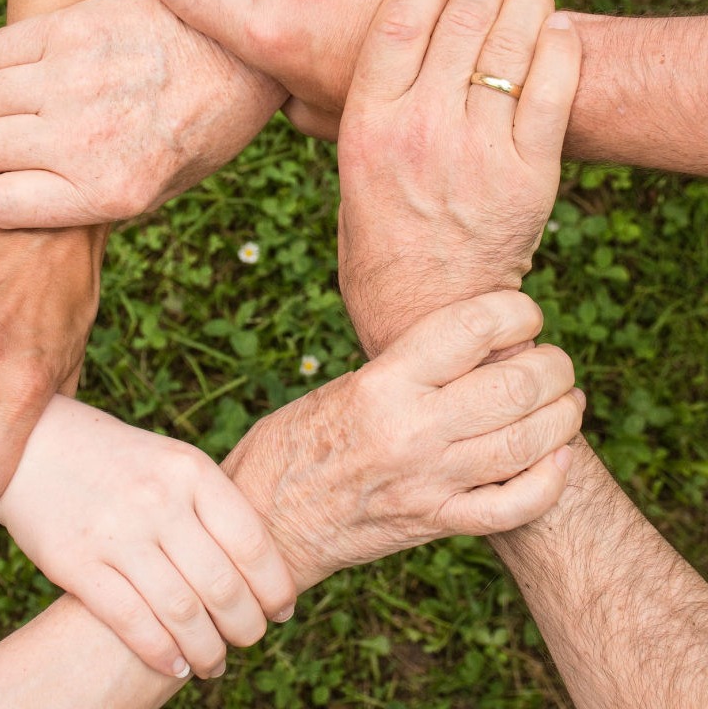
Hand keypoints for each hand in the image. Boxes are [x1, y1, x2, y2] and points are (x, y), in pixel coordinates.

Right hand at [0, 0, 286, 228]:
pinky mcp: (73, 28)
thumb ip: (87, 201)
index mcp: (108, 192)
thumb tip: (16, 200)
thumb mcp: (158, 191)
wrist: (241, 59)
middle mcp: (85, 140)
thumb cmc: (200, 131)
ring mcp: (75, 80)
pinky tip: (32, 69)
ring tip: (28, 105)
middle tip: (12, 144)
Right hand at [0, 398, 295, 680]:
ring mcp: (117, 532)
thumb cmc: (119, 459)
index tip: (282, 609)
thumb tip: (260, 567)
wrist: (37, 444)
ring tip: (215, 663)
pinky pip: (131, 621)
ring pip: (181, 612)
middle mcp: (159, 500)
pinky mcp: (77, 563)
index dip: (274, 585)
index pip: (251, 541)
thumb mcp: (172, 461)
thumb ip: (211, 504)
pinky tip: (176, 665)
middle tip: (251, 639)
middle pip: (222, 584)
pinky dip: (161, 653)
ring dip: (208, 650)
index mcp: (190, 470)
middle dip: (246, 625)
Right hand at [223, 291, 582, 590]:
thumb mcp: (343, 386)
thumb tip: (474, 349)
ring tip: (567, 401)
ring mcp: (428, 481)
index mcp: (382, 383)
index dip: (516, 311)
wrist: (266, 521)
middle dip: (553, 366)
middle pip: (516, 385)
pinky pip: (514, 506)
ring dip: (563, 416)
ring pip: (528, 443)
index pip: (472, 328)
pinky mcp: (435, 523)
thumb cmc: (294, 442)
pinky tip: (558, 457)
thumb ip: (407, 370)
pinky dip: (550, 480)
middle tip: (554, 361)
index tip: (524, 313)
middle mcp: (411, 430)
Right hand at [337, 0, 580, 356]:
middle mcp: (421, 130)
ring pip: (513, 40)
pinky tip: (554, 31)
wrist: (426, 311)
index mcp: (367, 127)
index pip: (399, 18)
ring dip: (524, 2)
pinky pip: (555, 84)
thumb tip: (317, 79)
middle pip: (462, 16)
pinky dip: (560, 44)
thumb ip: (343, 122)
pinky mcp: (529, 174)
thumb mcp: (346, 177)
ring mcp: (478, 151)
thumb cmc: (378, 244)